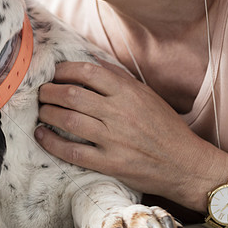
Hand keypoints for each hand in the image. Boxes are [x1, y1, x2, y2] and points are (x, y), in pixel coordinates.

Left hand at [35, 61, 227, 211]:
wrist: (186, 165)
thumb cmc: (165, 127)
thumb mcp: (147, 95)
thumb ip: (119, 78)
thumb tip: (92, 61)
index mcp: (128, 93)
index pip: (87, 72)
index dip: (64, 70)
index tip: (54, 73)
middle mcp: (119, 113)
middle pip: (71, 95)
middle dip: (49, 91)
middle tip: (42, 93)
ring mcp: (113, 139)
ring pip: (68, 119)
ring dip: (47, 113)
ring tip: (42, 111)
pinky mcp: (110, 163)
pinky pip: (72, 151)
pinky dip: (51, 142)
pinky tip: (42, 135)